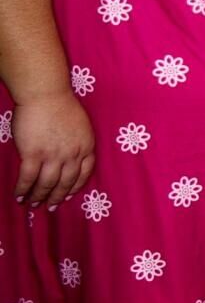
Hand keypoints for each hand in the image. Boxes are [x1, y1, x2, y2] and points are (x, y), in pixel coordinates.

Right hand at [12, 90, 94, 207]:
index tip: (69, 195)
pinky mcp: (34, 154)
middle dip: (57, 197)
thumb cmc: (61, 105)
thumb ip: (76, 143)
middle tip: (50, 207)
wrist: (46, 94)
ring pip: (47, 184)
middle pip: (66, 182)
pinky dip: (23, 189)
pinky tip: (19, 196)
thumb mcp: (80, 126)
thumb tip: (65, 158)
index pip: (85, 173)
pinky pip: (28, 178)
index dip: (75, 187)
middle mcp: (73, 154)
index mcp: (86, 146)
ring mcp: (54, 155)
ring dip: (39, 196)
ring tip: (32, 204)